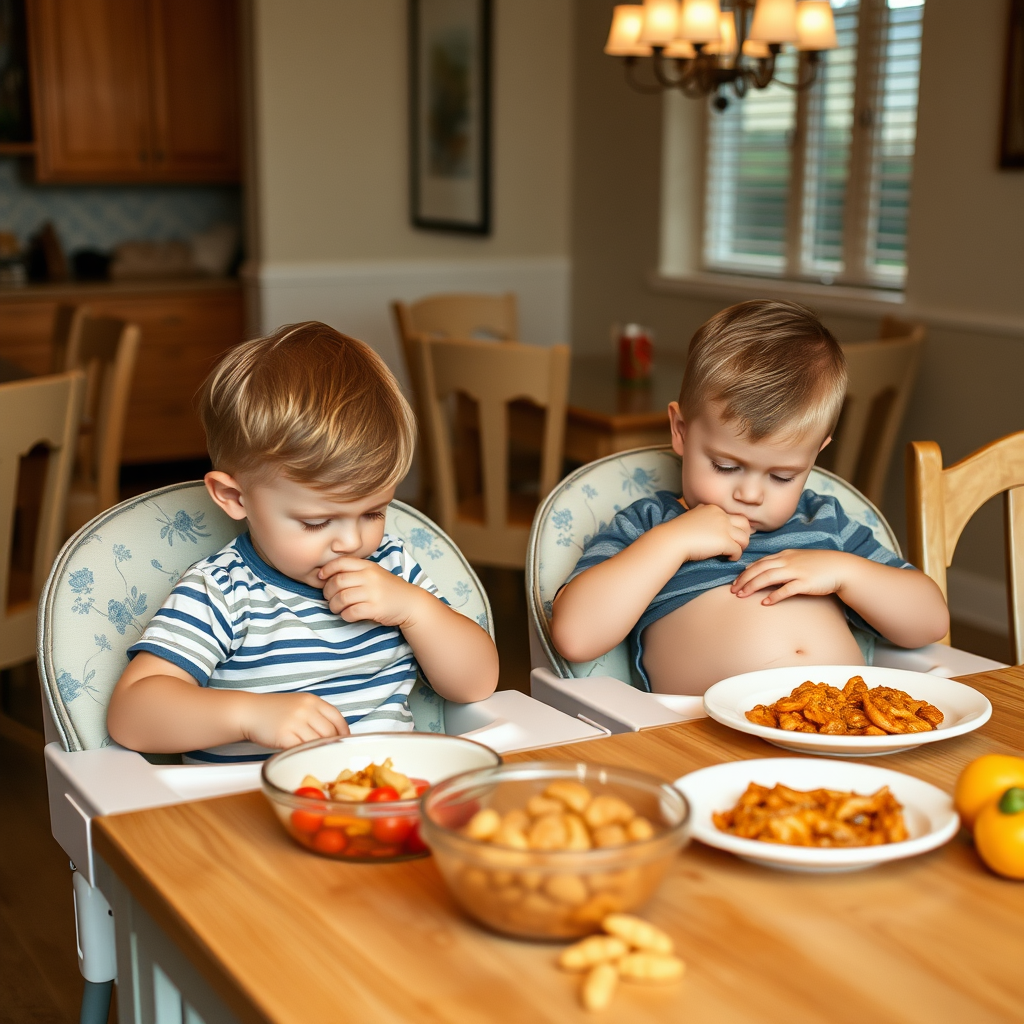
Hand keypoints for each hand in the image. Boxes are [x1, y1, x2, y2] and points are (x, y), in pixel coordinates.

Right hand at [239, 691, 349, 748]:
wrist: (250, 712)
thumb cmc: (275, 710)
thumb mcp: (299, 704)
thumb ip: (316, 715)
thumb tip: (335, 734)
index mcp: (313, 700)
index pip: (337, 717)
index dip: (344, 732)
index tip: (344, 742)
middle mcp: (306, 709)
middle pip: (329, 732)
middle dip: (332, 744)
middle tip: (332, 754)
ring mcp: (295, 722)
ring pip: (317, 742)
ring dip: (319, 751)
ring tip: (318, 757)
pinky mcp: (284, 735)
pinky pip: (302, 749)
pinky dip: (305, 755)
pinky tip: (304, 757)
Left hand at [319, 556, 421, 626]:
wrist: (410, 603)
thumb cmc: (389, 589)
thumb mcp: (375, 574)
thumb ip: (356, 572)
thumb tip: (328, 576)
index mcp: (368, 566)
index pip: (341, 562)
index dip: (327, 570)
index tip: (321, 578)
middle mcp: (370, 578)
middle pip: (337, 582)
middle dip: (327, 591)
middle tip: (329, 597)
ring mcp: (373, 593)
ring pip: (341, 598)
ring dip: (334, 605)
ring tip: (337, 608)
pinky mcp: (375, 609)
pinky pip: (351, 612)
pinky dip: (345, 615)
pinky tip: (348, 615)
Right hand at [672, 503, 751, 561]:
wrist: (672, 540)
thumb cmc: (677, 531)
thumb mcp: (691, 516)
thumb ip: (700, 513)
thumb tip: (701, 512)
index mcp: (713, 509)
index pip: (733, 516)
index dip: (734, 527)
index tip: (730, 536)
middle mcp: (721, 516)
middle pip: (745, 524)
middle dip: (744, 535)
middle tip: (737, 544)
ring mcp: (724, 529)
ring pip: (745, 538)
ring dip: (741, 547)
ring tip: (733, 553)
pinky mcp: (725, 542)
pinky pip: (738, 550)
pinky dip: (735, 556)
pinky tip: (728, 559)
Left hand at [731, 549, 853, 604]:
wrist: (841, 568)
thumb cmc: (819, 565)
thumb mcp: (798, 559)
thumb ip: (783, 564)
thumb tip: (767, 572)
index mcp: (785, 555)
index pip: (760, 562)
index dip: (746, 572)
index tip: (736, 581)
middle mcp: (788, 561)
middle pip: (759, 569)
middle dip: (744, 579)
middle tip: (733, 590)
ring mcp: (796, 571)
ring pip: (768, 577)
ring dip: (753, 586)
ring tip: (742, 595)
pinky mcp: (805, 583)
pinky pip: (786, 590)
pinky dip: (774, 596)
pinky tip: (765, 603)